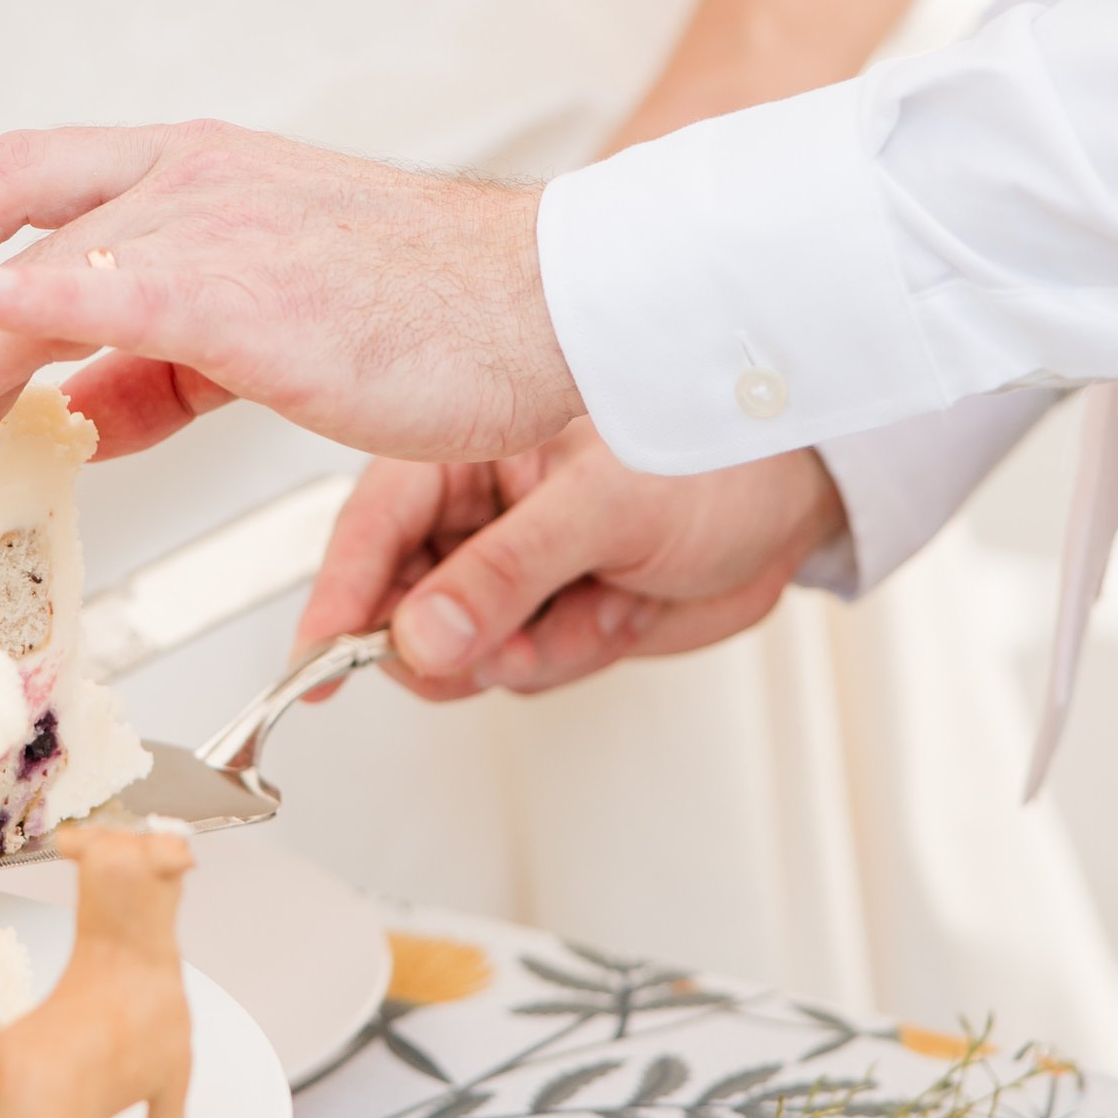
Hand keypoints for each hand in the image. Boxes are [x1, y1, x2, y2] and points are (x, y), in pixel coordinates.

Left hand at [0, 122, 580, 505]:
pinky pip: (104, 293)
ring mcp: (216, 227)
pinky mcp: (243, 295)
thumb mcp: (275, 335)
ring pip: (36, 284)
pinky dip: (25, 308)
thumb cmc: (443, 321)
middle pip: (11, 220)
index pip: (37, 183)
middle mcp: (195, 180)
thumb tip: (76, 415)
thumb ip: (163, 370)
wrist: (553, 310)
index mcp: (206, 171)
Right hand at [298, 421, 848, 697]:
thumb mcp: (599, 507)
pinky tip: (615, 611)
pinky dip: (568, 655)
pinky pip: (522, 670)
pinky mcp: (552, 618)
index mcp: (465, 449)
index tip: (316, 665)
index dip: (337, 603)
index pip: (370, 530)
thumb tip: (419, 636)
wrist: (800, 491)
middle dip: (446, 641)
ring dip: (526, 650)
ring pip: (462, 652)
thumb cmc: (710, 448)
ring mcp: (512, 570)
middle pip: (400, 606)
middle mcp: (476, 511)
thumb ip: (503, 576)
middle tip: (498, 641)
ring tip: (593, 603)